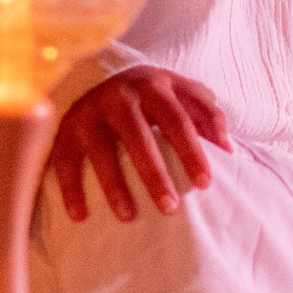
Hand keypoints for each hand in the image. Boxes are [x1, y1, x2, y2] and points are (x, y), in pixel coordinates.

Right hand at [51, 66, 232, 223]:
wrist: (100, 74)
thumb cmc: (152, 94)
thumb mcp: (182, 93)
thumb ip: (208, 115)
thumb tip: (228, 149)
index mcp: (154, 86)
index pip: (178, 121)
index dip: (192, 152)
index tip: (205, 184)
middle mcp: (120, 96)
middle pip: (139, 138)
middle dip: (154, 174)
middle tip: (170, 207)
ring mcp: (90, 112)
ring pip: (101, 151)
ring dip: (114, 186)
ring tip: (128, 217)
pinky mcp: (66, 130)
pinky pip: (65, 162)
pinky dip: (70, 189)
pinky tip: (80, 215)